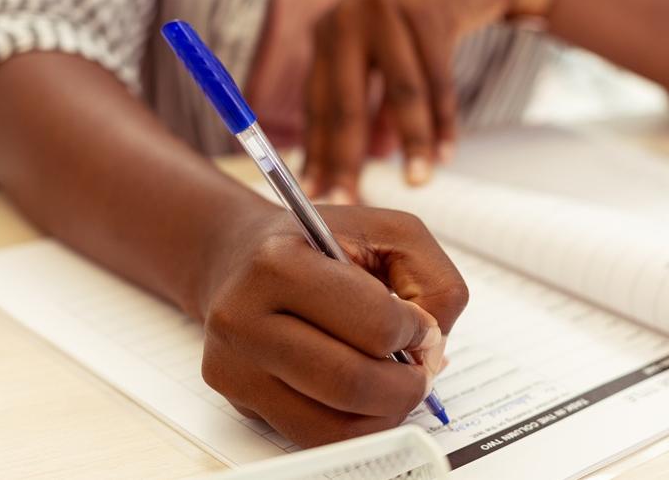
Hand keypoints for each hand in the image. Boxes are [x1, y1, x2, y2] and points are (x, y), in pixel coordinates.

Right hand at [195, 204, 467, 446]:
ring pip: (335, 424)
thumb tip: (433, 344)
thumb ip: (432, 278)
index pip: (373, 324)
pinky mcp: (239, 399)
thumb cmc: (319, 242)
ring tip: (397, 383)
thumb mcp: (387, 230)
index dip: (417, 331)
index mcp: (278, 264)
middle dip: (407, 384)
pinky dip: (358, 428)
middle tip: (420, 368)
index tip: (421, 325)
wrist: (238, 256)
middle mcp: (243, 317)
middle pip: (351, 382)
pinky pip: (316, 438)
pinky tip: (368, 398)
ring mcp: (235, 365)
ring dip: (386, 411)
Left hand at [303, 0, 521, 201]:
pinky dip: (444, 121)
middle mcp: (348, 20)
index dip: (317, 155)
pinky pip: (438, 80)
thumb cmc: (418, 23)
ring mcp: (386, 11)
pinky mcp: (427, 11)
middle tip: (347, 202)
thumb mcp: (382, 58)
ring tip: (418, 181)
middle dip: (347, 159)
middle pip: (346, 103)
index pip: (318, 106)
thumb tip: (359, 164)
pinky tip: (446, 153)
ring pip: (399, 94)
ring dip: (412, 143)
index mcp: (329, 35)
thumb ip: (370, 106)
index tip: (316, 197)